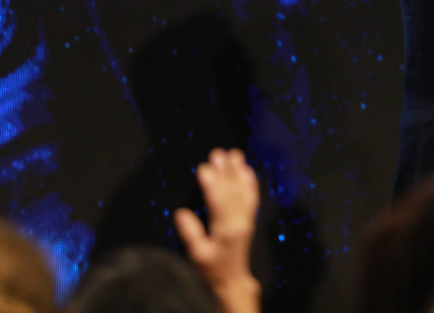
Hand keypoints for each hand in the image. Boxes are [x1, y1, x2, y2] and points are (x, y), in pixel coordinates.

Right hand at [174, 149, 260, 312]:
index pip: (218, 201)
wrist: (232, 279)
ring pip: (243, 190)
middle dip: (224, 171)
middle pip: (232, 191)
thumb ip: (191, 234)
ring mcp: (247, 218)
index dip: (212, 183)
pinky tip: (247, 169)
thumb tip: (181, 213)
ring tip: (233, 154)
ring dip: (238, 171)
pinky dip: (250, 182)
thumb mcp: (197, 255)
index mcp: (226, 229)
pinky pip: (252, 196)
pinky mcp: (249, 218)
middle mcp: (239, 221)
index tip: (204, 167)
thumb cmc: (211, 268)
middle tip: (217, 153)